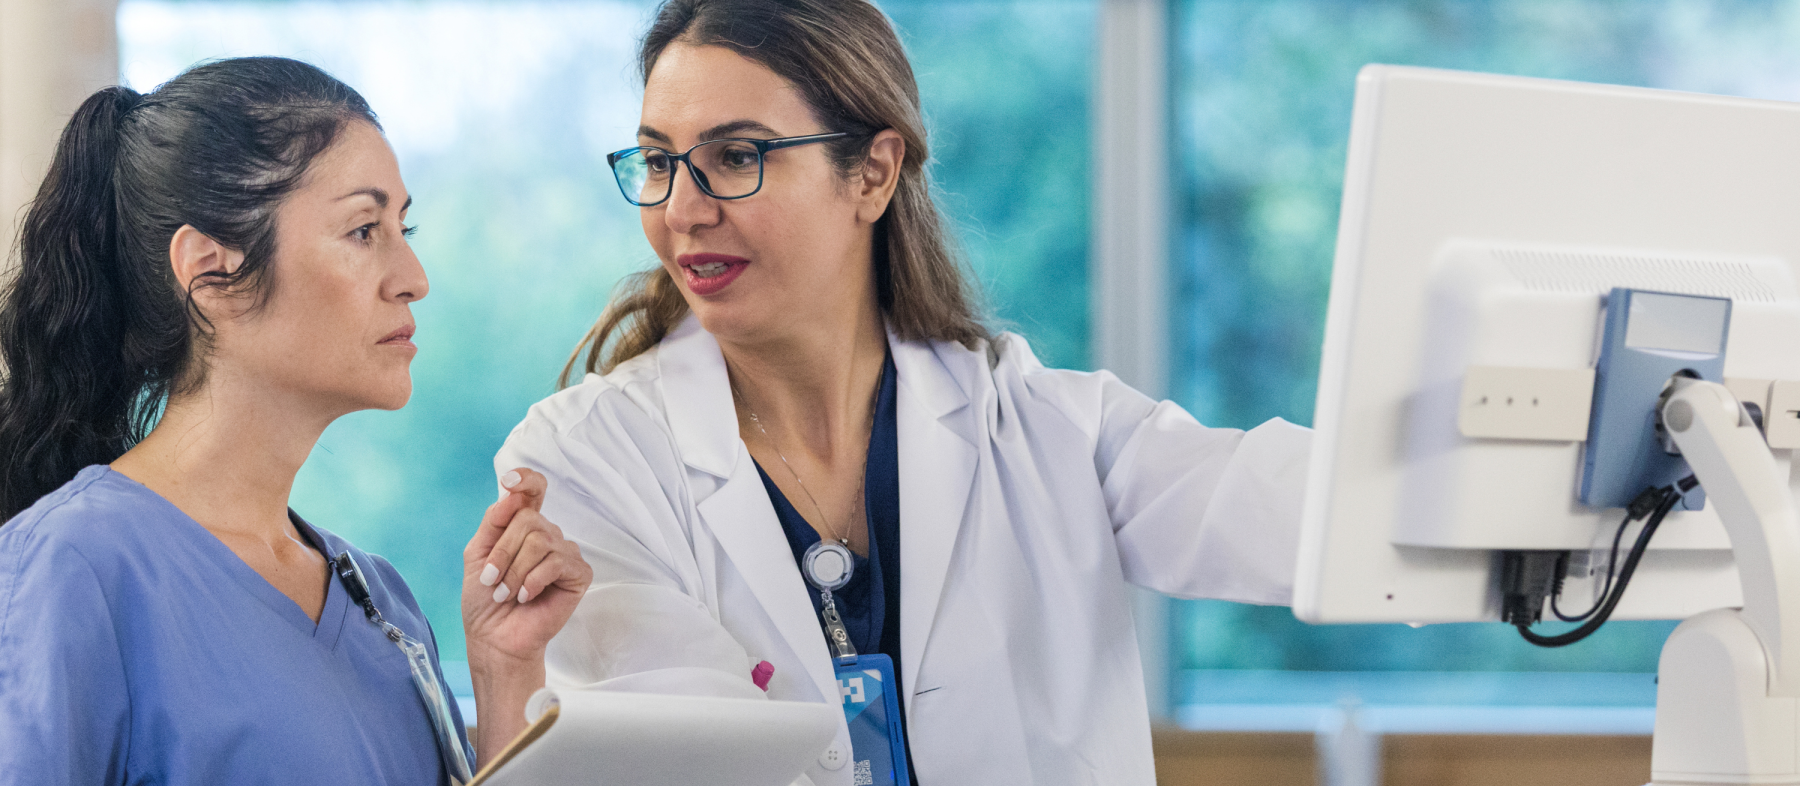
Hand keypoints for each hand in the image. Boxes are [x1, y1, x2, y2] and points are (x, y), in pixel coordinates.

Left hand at [461, 468, 591, 664]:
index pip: (534, 490)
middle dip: (503, 552)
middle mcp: (547, 534)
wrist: (494, 637)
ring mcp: (564, 552)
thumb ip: (494, 521)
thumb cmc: (485, 599)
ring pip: (540, 541)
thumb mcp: (477, 554)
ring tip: (508, 593)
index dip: (526, 480)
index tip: (509, 482)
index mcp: (523, 526)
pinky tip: (527, 596)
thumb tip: (512, 494)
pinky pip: (556, 562)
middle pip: (528, 520)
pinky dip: (533, 581)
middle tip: (493, 581)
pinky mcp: (579, 573)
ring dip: (515, 571)